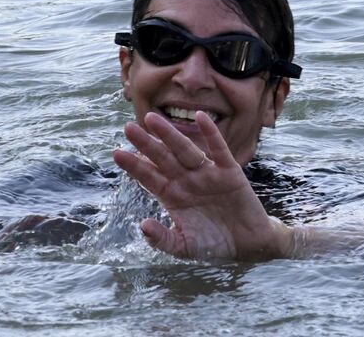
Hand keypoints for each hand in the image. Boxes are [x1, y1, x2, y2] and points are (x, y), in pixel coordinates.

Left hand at [113, 111, 290, 261]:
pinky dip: (211, 133)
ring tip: (152, 119)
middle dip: (146, 144)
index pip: (149, 177)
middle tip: (128, 128)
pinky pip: (218, 149)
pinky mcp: (228, 171)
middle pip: (162, 158)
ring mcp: (206, 174)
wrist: (248, 245)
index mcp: (172, 196)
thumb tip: (142, 226)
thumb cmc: (213, 245)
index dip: (134, 166)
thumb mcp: (185, 247)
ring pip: (185, 150)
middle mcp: (186, 181)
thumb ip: (163, 239)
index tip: (116, 153)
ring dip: (169, 135)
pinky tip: (201, 117)